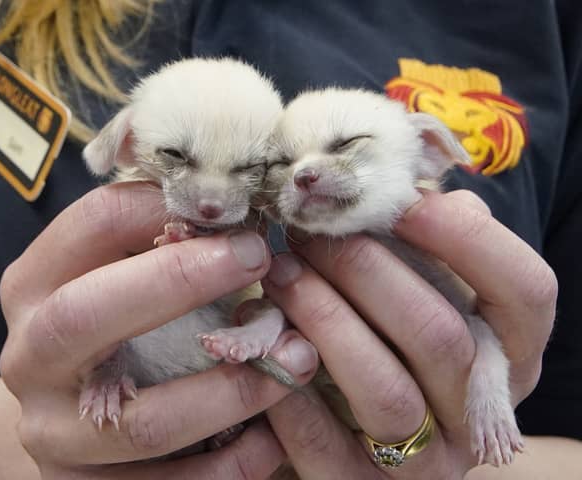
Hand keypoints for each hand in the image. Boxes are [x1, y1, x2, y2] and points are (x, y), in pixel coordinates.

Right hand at [0, 182, 318, 478]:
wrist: (69, 413)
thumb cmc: (116, 326)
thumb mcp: (121, 275)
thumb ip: (163, 245)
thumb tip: (243, 219)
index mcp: (35, 285)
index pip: (94, 223)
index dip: (169, 210)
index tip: (238, 219)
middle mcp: (30, 358)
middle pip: (86, 315)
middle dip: (180, 282)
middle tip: (259, 261)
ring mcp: (52, 434)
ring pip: (143, 422)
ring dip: (233, 389)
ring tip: (296, 361)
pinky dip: (234, 461)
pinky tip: (275, 435)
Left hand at [261, 190, 556, 478]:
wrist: (363, 437)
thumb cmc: (395, 338)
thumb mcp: (428, 293)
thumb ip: (430, 248)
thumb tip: (411, 193)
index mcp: (508, 353)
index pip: (525, 291)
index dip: (468, 239)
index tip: (402, 203)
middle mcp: (478, 411)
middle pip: (439, 335)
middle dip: (364, 271)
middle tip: (308, 235)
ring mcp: (428, 461)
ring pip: (385, 391)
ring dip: (324, 320)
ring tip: (280, 275)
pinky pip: (325, 447)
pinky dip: (289, 391)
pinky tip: (266, 345)